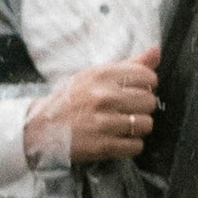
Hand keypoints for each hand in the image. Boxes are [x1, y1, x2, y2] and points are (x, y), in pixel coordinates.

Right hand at [26, 47, 161, 165]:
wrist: (41, 127)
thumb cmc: (72, 99)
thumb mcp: (95, 75)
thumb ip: (129, 64)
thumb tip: (156, 51)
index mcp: (102, 74)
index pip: (147, 76)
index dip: (145, 85)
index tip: (134, 90)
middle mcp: (104, 96)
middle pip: (149, 101)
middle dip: (141, 107)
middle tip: (125, 110)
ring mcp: (104, 122)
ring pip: (146, 124)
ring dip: (137, 128)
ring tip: (121, 125)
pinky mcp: (103, 146)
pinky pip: (136, 146)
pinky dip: (130, 145)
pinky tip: (117, 139)